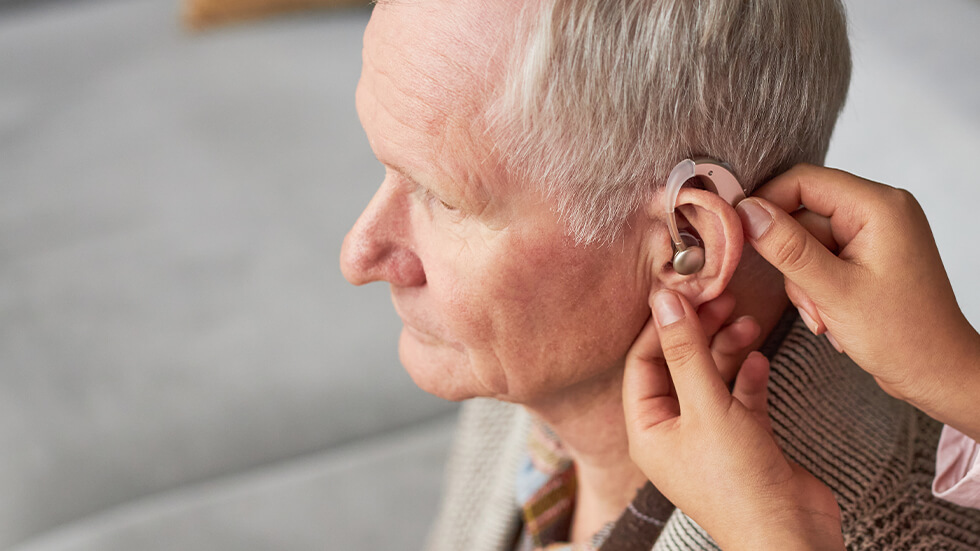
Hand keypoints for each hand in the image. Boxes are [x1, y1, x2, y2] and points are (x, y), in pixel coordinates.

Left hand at [623, 290, 842, 550]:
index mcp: (648, 430)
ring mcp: (710, 437)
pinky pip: (740, 398)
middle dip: (699, 332)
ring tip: (749, 321)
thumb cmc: (738, 483)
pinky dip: (748, 377)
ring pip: (712, 378)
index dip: (663, 326)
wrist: (791, 536)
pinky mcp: (745, 441)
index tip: (686, 292)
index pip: (643, 363)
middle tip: (722, 299)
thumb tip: (664, 300)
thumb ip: (685, 351)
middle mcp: (674, 432)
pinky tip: (760, 358)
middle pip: (679, 366)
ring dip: (728, 348)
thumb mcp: (706, 407)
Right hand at [736, 164, 979, 440]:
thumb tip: (747, 211)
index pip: (803, 180)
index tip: (739, 234)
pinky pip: (820, 258)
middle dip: (791, 258)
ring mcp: (873, 234)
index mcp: (879, 206)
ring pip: (806, 240)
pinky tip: (829, 314)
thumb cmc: (902, 336)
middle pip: (802, 213)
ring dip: (802, 280)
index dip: (766, 203)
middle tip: (805, 296)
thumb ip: (788, 248)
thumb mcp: (834, 291)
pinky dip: (815, 286)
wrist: (936, 373)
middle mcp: (879, 211)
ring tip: (823, 314)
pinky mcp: (866, 255)